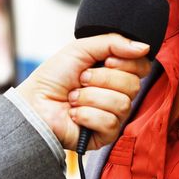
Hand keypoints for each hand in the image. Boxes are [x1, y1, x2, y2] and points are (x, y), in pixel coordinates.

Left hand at [16, 33, 150, 151]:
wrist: (33, 102)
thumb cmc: (54, 77)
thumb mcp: (81, 49)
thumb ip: (113, 42)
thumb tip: (144, 47)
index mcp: (116, 73)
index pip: (142, 67)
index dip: (126, 62)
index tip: (105, 60)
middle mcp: (118, 94)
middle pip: (133, 85)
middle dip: (102, 79)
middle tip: (81, 80)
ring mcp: (113, 116)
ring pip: (122, 104)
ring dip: (90, 97)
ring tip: (73, 98)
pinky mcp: (105, 135)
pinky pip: (110, 123)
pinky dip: (86, 115)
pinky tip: (74, 114)